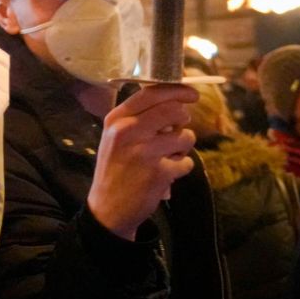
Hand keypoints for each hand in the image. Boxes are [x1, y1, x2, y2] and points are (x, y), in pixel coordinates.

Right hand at [87, 84, 198, 240]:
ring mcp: (144, 152)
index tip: (192, 93)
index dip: (177, 90)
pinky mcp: (159, 173)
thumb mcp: (115, 137)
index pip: (151, 94)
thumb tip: (176, 102)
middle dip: (183, 119)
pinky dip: (181, 168)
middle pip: (173, 111)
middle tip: (179, 127)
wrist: (107, 207)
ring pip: (185, 137)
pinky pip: (186, 162)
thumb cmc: (115, 168)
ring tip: (168, 155)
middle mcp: (128, 132)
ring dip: (183, 146)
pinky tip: (166, 173)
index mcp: (116, 120)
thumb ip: (139, 118)